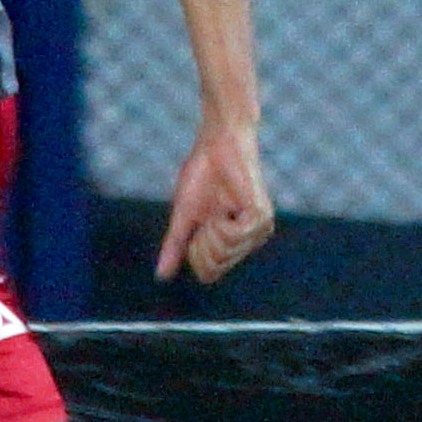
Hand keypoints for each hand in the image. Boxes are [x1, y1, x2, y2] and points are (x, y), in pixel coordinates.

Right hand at [156, 122, 273, 283]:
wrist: (216, 145)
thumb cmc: (201, 176)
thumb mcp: (183, 217)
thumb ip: (176, 246)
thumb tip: (161, 276)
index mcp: (232, 244)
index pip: (209, 274)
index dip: (194, 254)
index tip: (198, 225)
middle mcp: (249, 241)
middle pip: (215, 267)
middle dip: (201, 243)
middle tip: (207, 216)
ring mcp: (258, 230)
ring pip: (224, 254)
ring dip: (210, 231)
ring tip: (218, 208)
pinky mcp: (260, 217)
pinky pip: (232, 236)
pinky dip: (220, 223)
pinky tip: (224, 207)